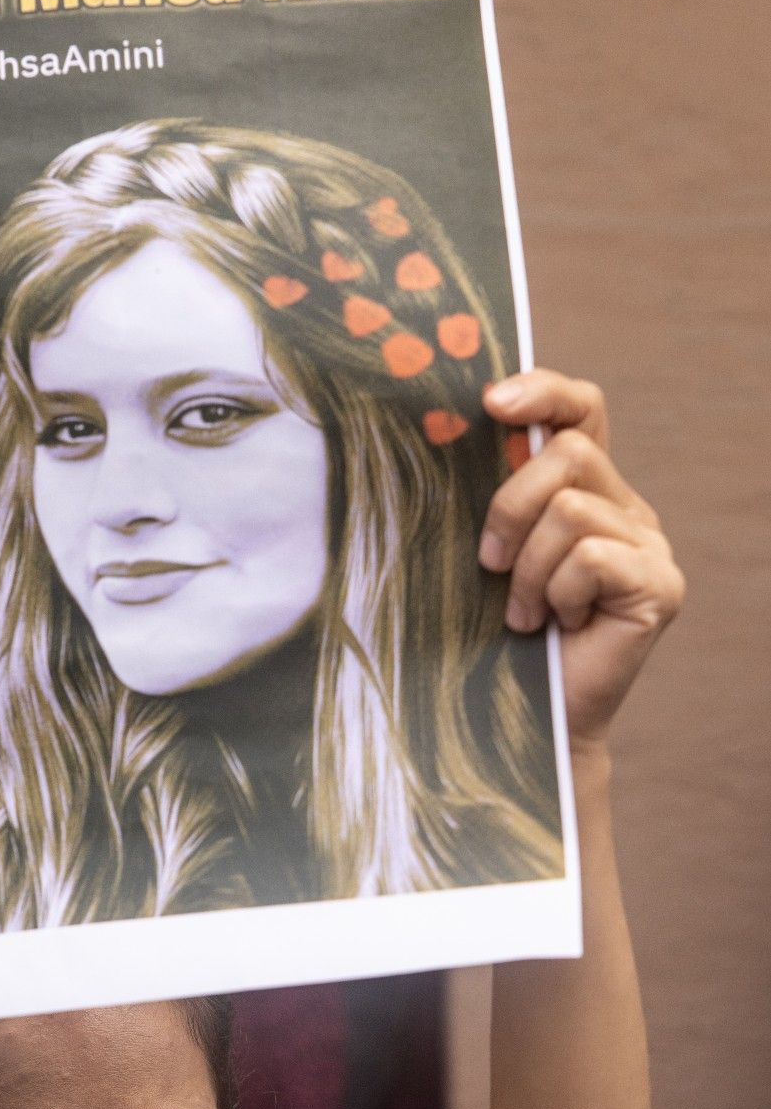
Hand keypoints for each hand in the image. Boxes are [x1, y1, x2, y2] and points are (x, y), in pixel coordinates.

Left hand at [479, 371, 683, 751]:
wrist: (530, 717)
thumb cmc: (498, 636)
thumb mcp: (489, 553)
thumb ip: (492, 497)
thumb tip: (450, 433)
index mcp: (587, 489)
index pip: (581, 409)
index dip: (544, 391)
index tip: (491, 403)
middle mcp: (627, 509)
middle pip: (568, 454)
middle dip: (510, 506)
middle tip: (490, 564)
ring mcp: (651, 546)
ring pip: (571, 510)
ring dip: (528, 568)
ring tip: (524, 612)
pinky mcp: (660, 585)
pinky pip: (590, 557)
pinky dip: (556, 593)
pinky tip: (556, 625)